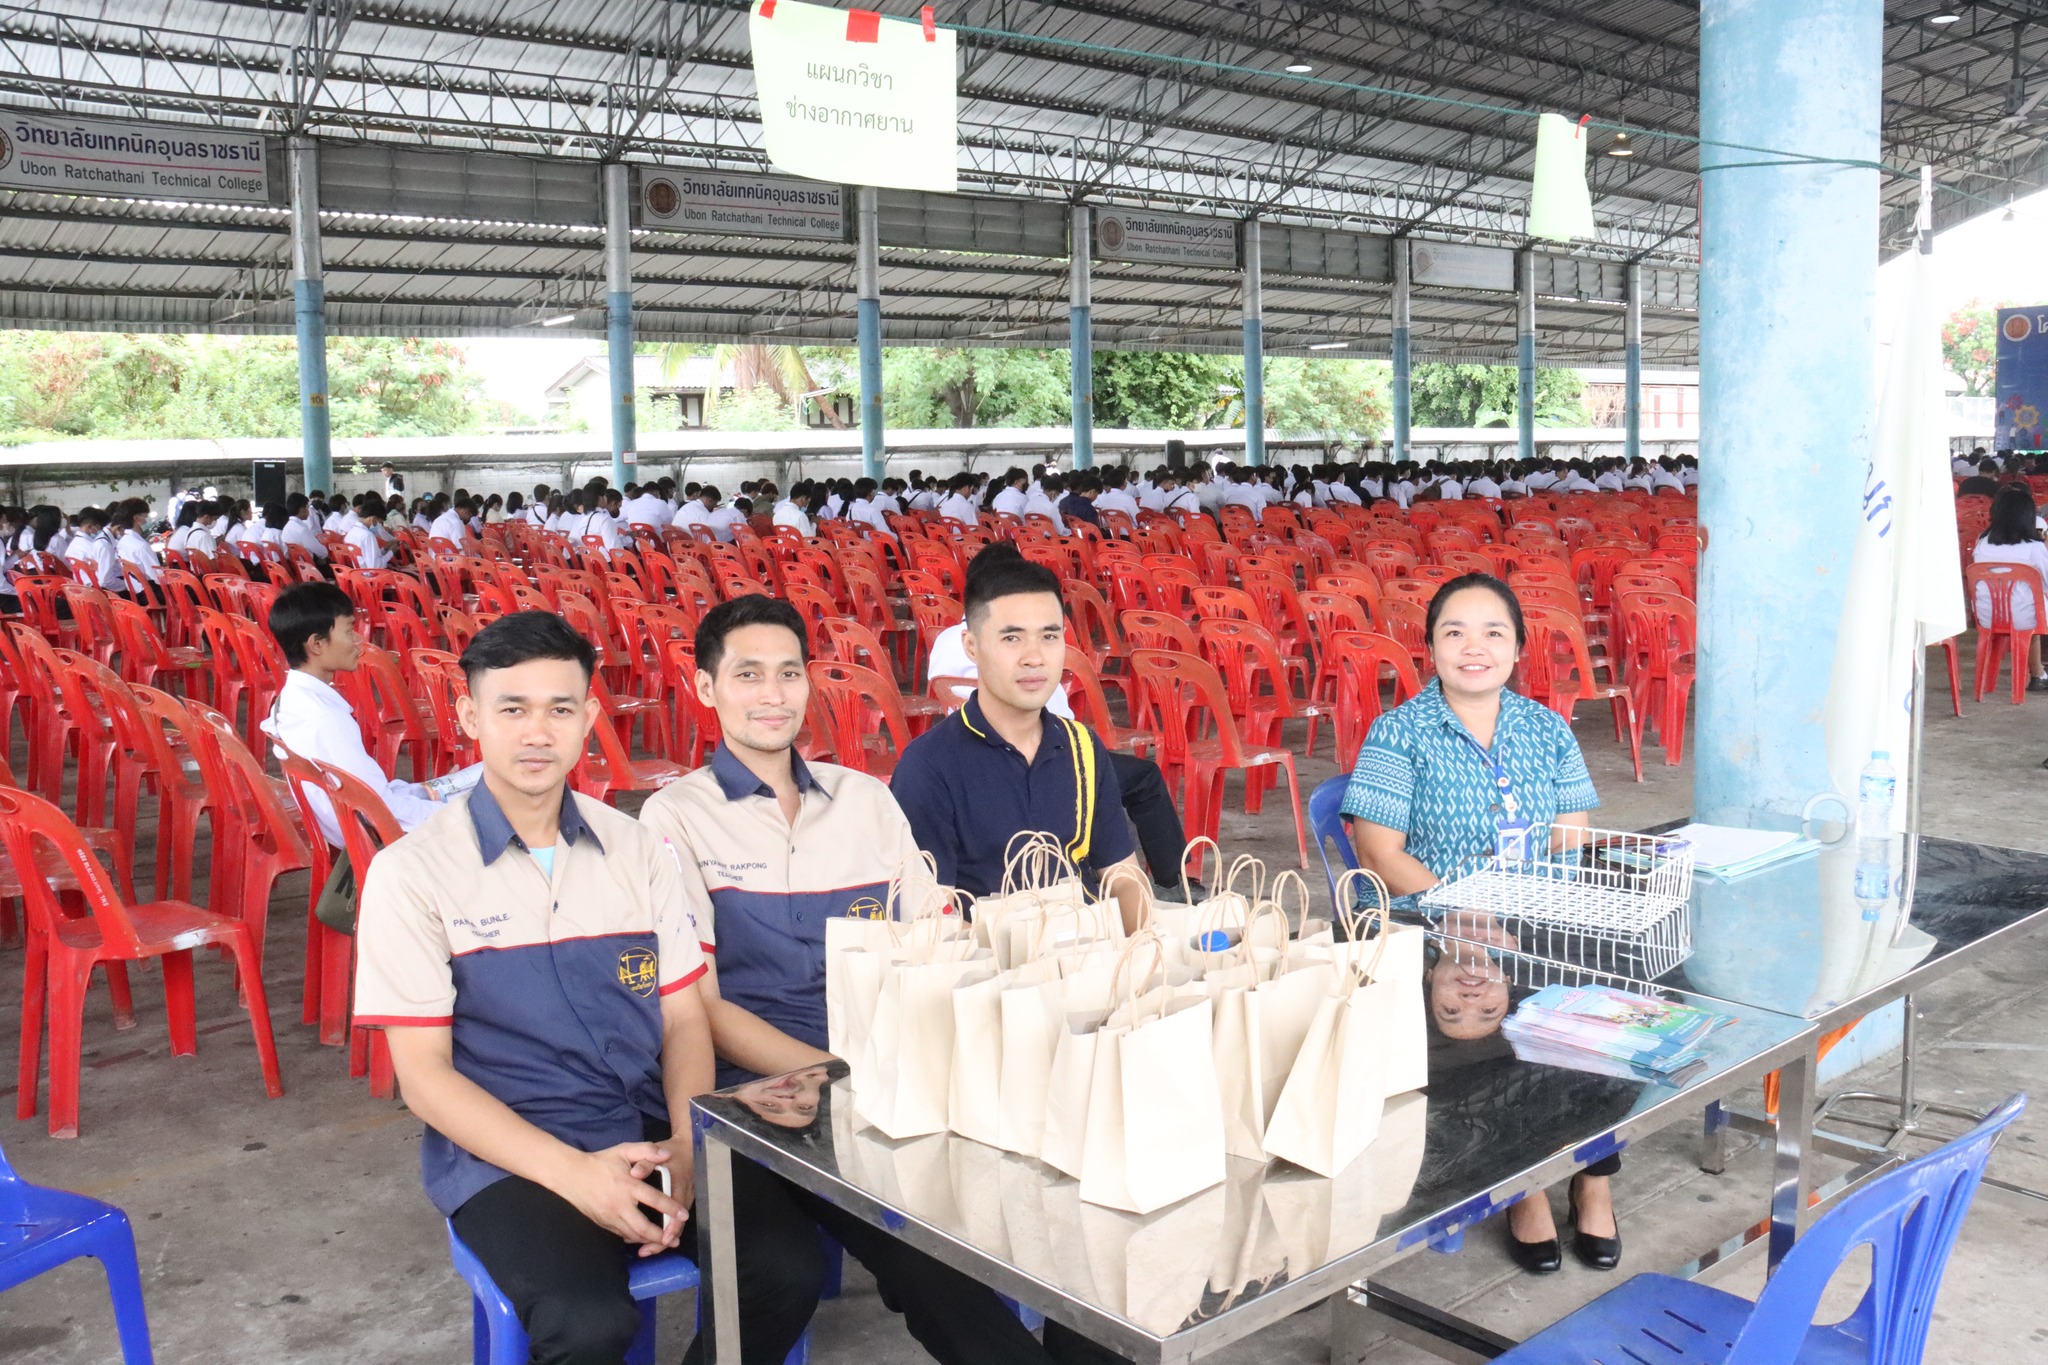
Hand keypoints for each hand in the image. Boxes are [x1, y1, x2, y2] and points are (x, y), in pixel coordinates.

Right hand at [550, 1142, 685, 1252]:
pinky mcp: (602, 1223)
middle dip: (661, 1236)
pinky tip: (642, 1238)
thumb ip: (646, 1150)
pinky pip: (621, 1235)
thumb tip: (666, 1154)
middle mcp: (619, 1205)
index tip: (684, 1215)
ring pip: (632, 1235)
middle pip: (643, 1227)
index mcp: (628, 1186)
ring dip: (648, 1241)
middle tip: (674, 1240)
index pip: (655, 1199)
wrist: (571, 1175)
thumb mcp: (624, 1150)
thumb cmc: (600, 1162)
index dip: (671, 1209)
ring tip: (663, 1243)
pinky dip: (633, 1238)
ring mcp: (609, 1217)